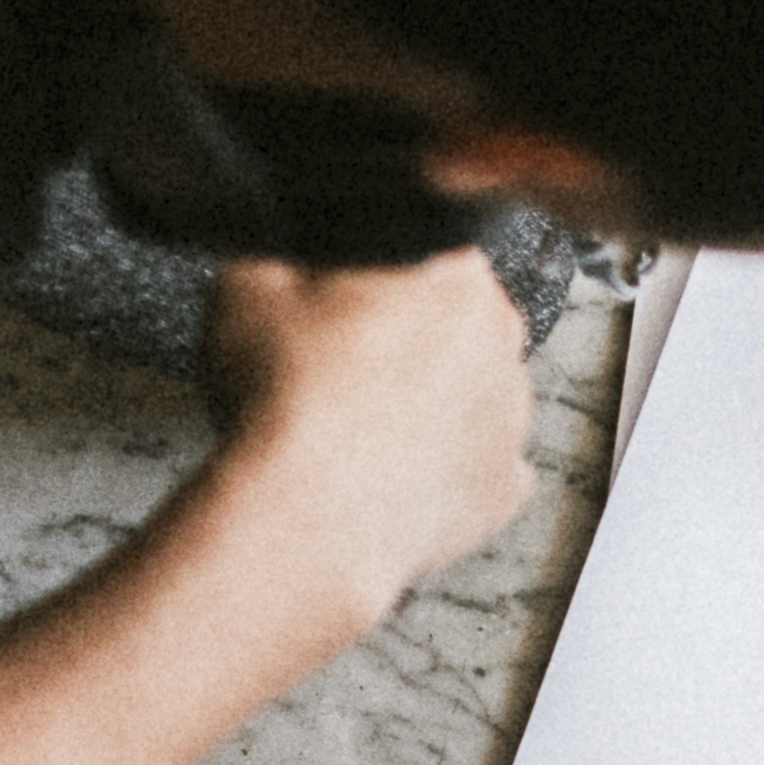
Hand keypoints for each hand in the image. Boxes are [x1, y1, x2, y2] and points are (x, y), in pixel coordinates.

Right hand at [197, 247, 537, 639]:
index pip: (428, 246)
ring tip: (359, 424)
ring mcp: (515, 421)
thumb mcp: (248, 282)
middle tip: (341, 364)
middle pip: (458, 323)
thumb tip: (292, 253)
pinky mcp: (505, 490)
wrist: (307, 518)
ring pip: (472, 394)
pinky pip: (478, 465)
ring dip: (429, 402)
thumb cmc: (286, 399)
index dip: (377, 270)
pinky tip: (391, 471)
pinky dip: (442, 468)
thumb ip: (285, 252)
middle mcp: (505, 343)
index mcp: (457, 278)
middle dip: (409, 335)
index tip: (341, 297)